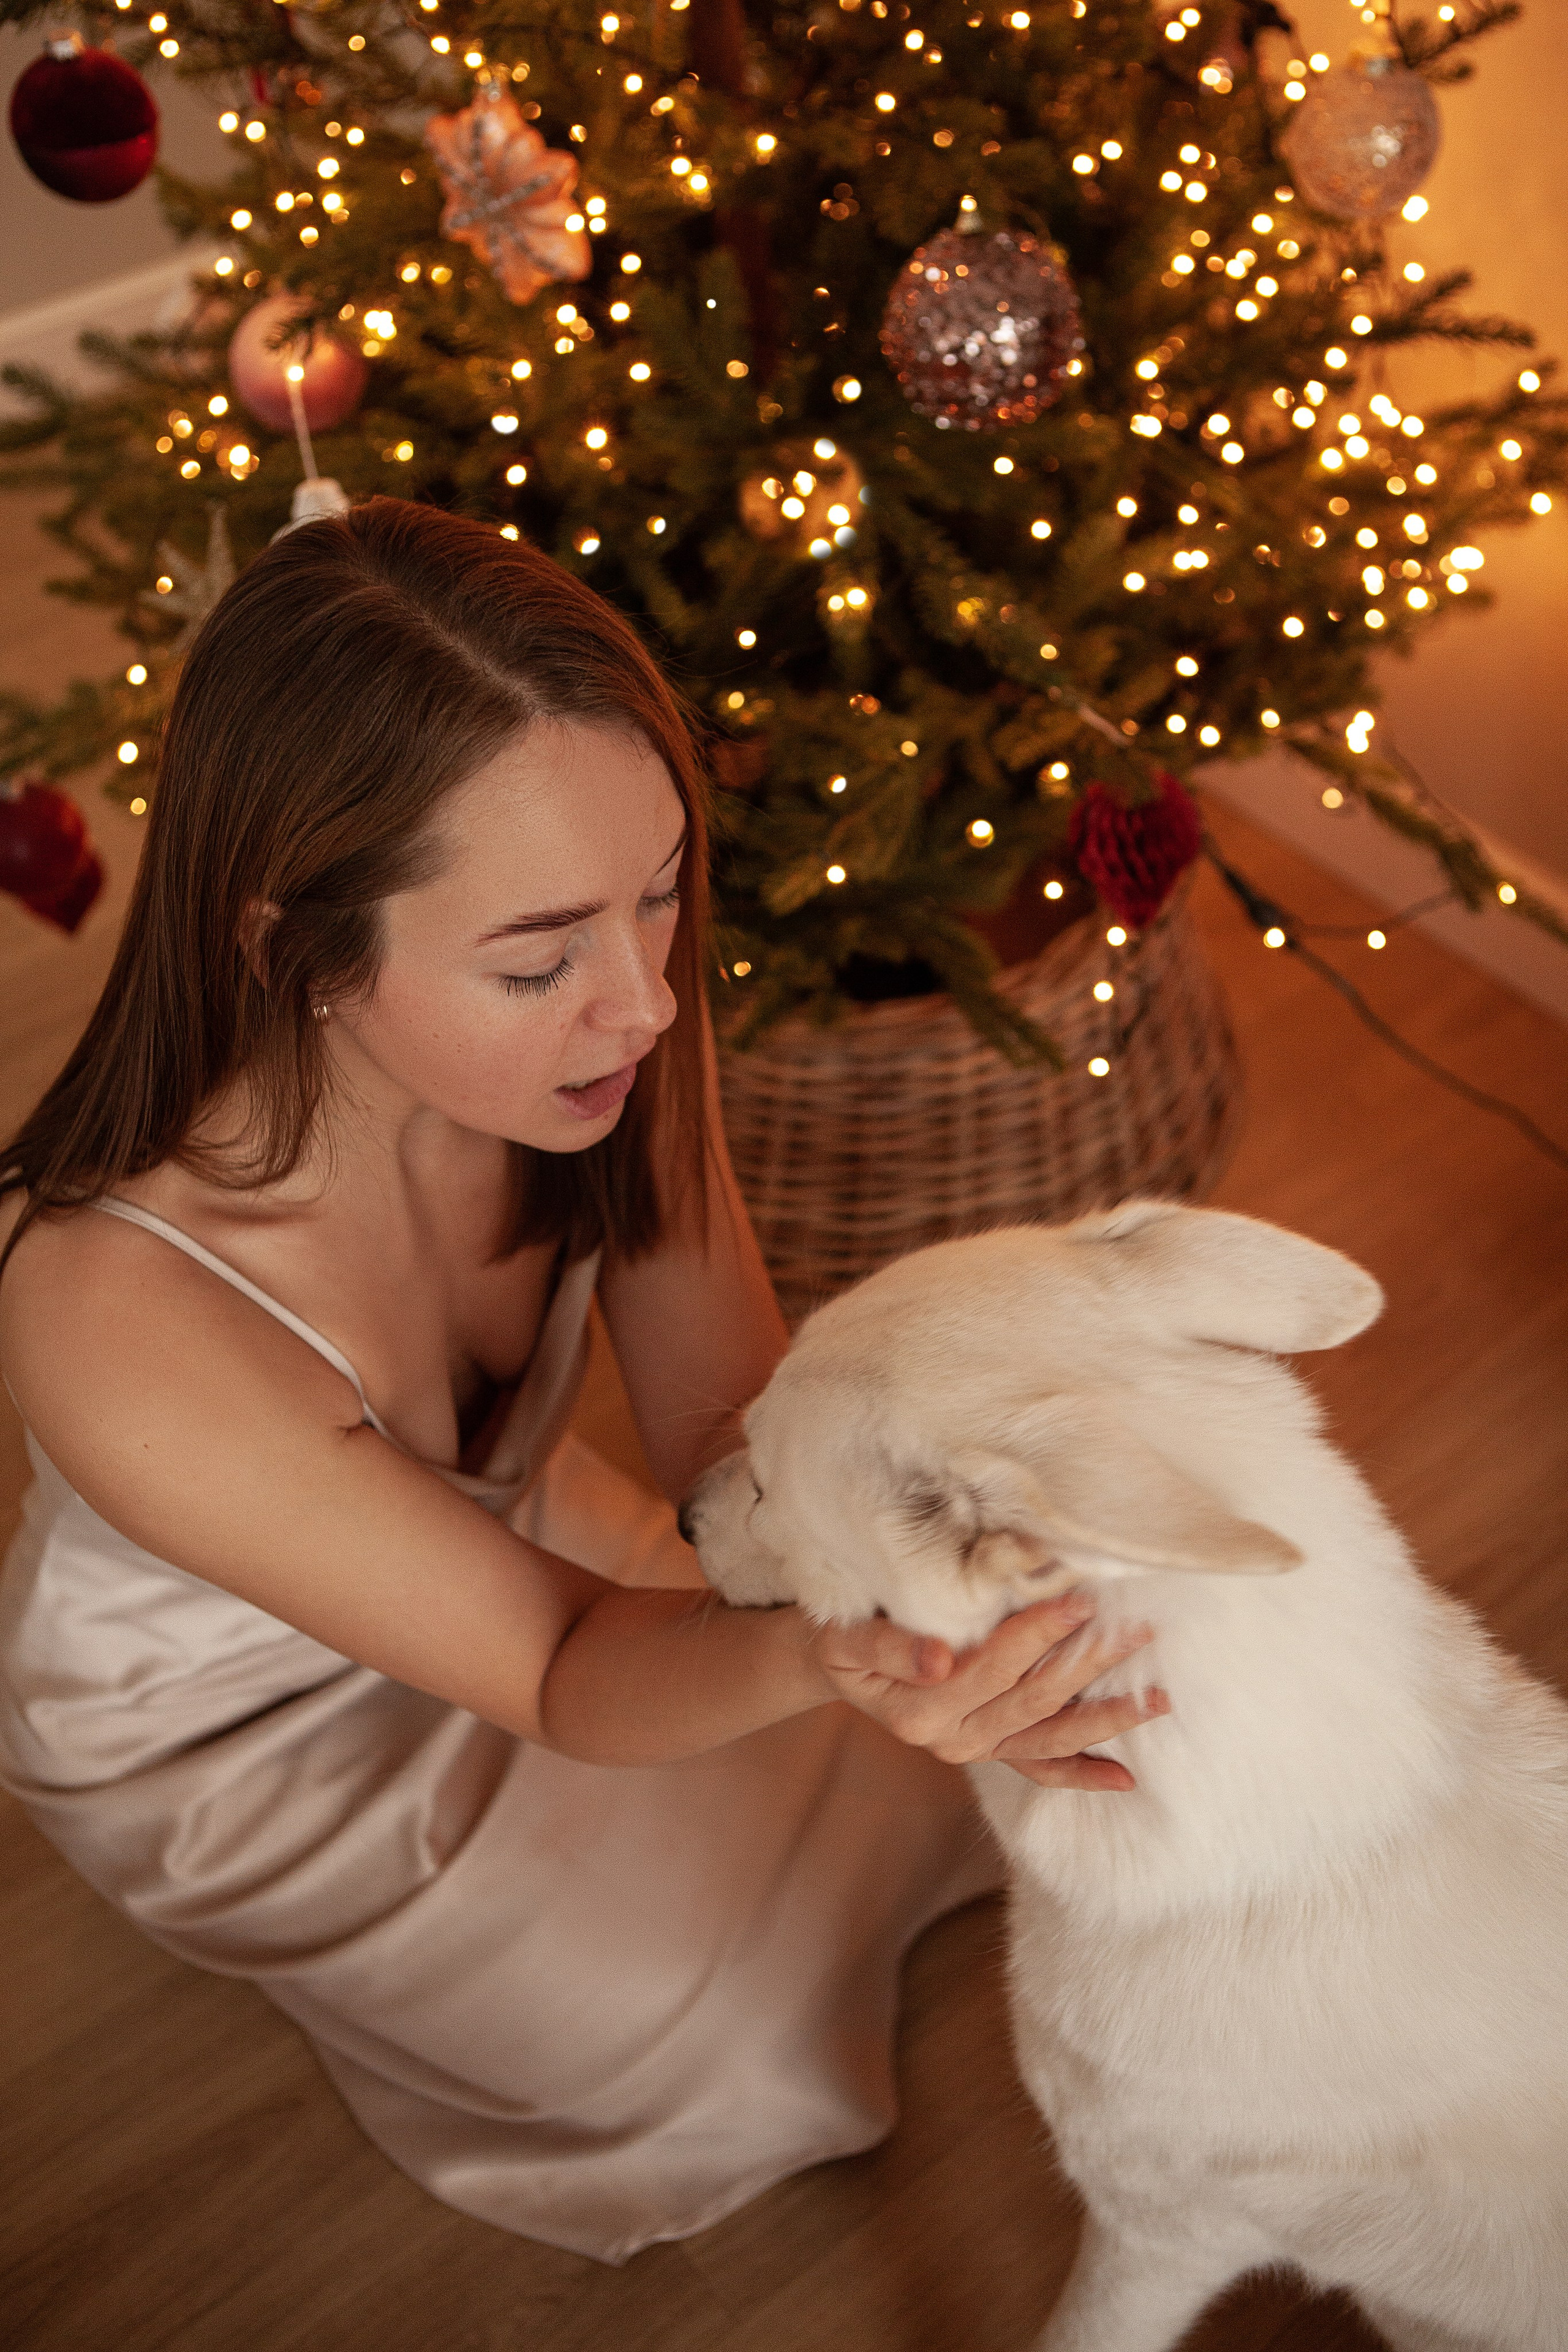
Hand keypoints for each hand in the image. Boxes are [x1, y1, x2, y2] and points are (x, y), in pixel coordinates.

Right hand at [813, 1597, 1166, 1793]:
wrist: (832, 1663)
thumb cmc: (840, 1636)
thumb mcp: (846, 1634)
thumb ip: (889, 1645)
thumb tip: (940, 1659)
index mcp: (922, 1710)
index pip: (994, 1664)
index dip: (1038, 1632)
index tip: (1081, 1599)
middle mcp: (953, 1739)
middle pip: (1034, 1698)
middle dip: (1089, 1664)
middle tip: (1137, 1630)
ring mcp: (975, 1749)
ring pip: (1050, 1735)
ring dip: (1106, 1719)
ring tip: (1158, 1698)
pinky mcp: (989, 1749)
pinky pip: (1039, 1766)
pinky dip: (1082, 1774)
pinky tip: (1125, 1779)